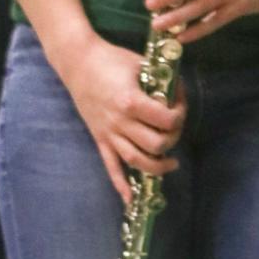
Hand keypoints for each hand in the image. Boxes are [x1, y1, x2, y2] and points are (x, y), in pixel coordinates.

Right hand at [57, 31, 185, 202]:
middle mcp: (120, 123)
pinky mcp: (99, 139)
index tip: (180, 105)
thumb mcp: (141, 64)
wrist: (78, 62)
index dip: (180, 114)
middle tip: (175, 129)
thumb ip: (160, 81)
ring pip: (137, 161)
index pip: (166, 120)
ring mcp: (108, 134)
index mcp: (131, 102)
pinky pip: (111, 167)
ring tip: (171, 163)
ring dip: (157, 167)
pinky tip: (131, 200)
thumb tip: (178, 93)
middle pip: (155, 145)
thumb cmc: (112, 59)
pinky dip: (121, 186)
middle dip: (172, 139)